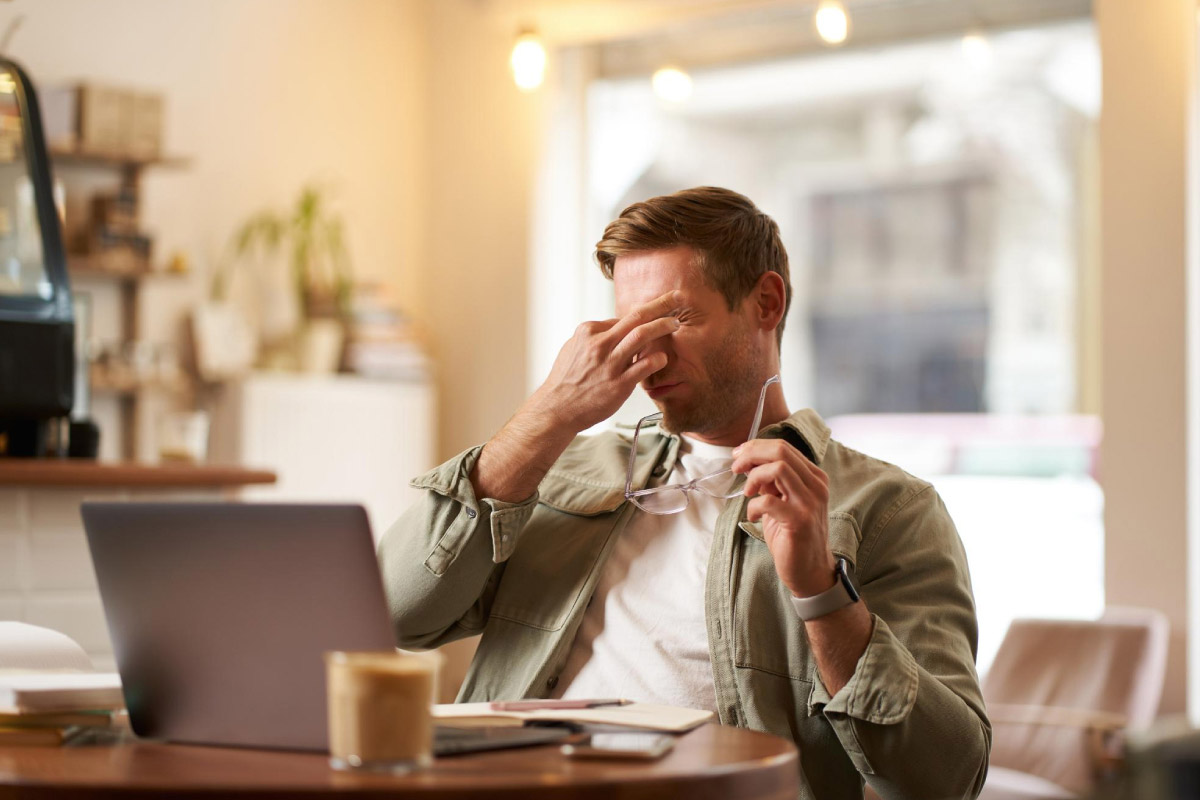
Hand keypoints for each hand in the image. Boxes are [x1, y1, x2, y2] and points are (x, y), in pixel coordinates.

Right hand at [530, 290, 680, 432]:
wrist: (557, 409)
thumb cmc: (564, 381)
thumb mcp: (572, 349)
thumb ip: (593, 337)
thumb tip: (612, 329)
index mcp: (588, 332)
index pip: (621, 319)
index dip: (639, 319)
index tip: (653, 316)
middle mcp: (599, 344)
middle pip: (636, 317)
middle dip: (660, 304)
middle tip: (677, 297)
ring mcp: (610, 364)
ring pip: (641, 336)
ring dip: (662, 326)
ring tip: (675, 323)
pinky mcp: (618, 384)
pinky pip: (643, 366)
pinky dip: (656, 359)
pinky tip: (663, 357)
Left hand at [732, 439, 836, 597]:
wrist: (810, 570)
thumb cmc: (793, 535)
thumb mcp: (783, 501)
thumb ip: (772, 482)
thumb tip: (750, 463)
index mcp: (813, 477)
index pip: (784, 447)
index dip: (756, 447)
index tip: (738, 455)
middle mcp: (816, 486)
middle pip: (781, 452)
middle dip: (751, 454)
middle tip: (736, 467)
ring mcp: (810, 503)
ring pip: (778, 469)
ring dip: (754, 477)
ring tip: (747, 493)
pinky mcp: (799, 521)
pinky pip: (768, 501)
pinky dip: (753, 506)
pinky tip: (753, 516)